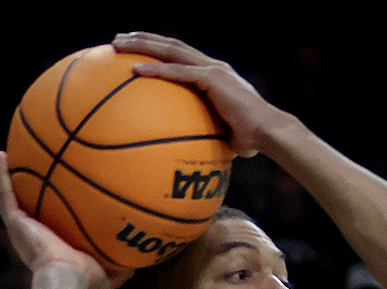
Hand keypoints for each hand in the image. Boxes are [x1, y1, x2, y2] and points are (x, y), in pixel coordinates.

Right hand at [0, 152, 130, 288]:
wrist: (65, 275)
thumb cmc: (84, 278)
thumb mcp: (106, 275)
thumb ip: (118, 271)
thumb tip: (134, 267)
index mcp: (49, 246)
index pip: (46, 225)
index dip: (47, 210)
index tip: (52, 195)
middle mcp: (32, 235)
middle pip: (26, 207)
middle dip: (25, 190)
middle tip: (28, 170)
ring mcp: (21, 228)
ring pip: (11, 197)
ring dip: (8, 178)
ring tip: (7, 156)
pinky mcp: (14, 221)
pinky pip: (6, 193)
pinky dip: (2, 174)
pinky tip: (2, 154)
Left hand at [112, 32, 293, 158]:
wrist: (268, 133)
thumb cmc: (248, 139)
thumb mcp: (220, 133)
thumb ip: (203, 133)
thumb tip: (187, 152)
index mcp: (212, 75)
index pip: (179, 56)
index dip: (156, 49)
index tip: (133, 50)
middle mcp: (211, 66)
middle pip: (171, 46)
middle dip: (143, 39)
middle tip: (118, 39)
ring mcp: (212, 69)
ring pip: (172, 50)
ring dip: (143, 45)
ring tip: (119, 43)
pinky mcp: (213, 78)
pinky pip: (178, 72)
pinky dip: (156, 70)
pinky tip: (136, 70)